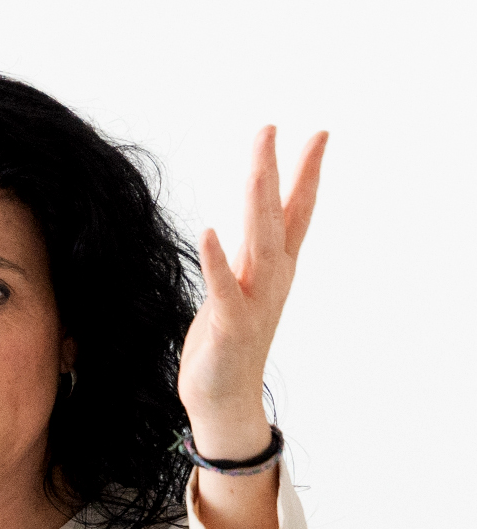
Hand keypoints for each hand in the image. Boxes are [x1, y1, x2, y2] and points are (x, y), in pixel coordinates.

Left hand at [177, 127, 327, 457]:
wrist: (224, 400)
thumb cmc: (227, 342)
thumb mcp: (241, 289)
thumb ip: (247, 256)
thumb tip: (247, 226)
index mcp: (273, 268)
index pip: (296, 211)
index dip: (306, 173)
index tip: (319, 133)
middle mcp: (270, 279)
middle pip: (279, 215)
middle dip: (278, 171)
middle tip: (274, 128)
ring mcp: (253, 301)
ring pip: (258, 243)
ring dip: (257, 204)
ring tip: (256, 166)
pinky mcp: (228, 325)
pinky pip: (224, 288)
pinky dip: (217, 261)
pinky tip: (209, 232)